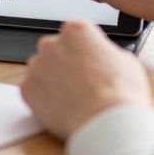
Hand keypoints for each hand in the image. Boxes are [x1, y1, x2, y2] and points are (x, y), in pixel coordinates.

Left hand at [21, 20, 152, 138]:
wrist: (106, 123)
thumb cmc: (121, 94)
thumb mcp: (127, 62)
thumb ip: (107, 53)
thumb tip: (103, 57)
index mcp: (76, 30)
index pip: (75, 34)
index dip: (84, 51)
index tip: (89, 63)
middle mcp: (52, 43)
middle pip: (55, 50)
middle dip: (65, 64)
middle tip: (82, 83)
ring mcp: (36, 66)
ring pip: (42, 70)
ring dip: (53, 81)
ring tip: (74, 99)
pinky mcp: (27, 88)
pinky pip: (33, 91)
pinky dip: (44, 99)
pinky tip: (63, 108)